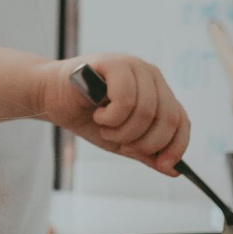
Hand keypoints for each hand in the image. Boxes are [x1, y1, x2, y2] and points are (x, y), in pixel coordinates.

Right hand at [46, 52, 189, 173]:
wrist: (51, 98)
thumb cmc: (87, 116)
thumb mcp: (121, 140)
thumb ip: (146, 153)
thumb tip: (174, 170)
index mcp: (158, 92)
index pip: (181, 120)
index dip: (176, 146)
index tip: (164, 165)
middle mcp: (151, 75)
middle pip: (167, 118)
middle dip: (143, 141)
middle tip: (121, 144)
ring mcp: (134, 66)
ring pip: (146, 111)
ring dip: (121, 130)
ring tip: (104, 126)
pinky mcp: (115, 63)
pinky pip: (126, 99)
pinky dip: (111, 116)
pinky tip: (98, 112)